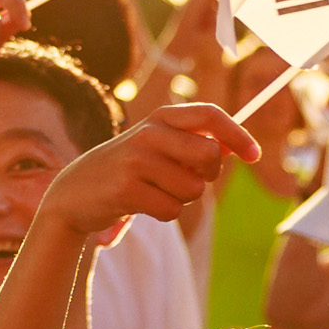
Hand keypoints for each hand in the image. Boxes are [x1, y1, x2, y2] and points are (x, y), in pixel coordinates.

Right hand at [45, 100, 254, 238]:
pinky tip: (142, 205)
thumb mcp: (155, 147)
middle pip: (210, 157)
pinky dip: (164, 213)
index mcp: (159, 117)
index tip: (254, 155)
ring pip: (193, 189)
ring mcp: (136, 160)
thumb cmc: (126, 170)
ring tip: (154, 192)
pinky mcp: (127, 189)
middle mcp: (148, 132)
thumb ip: (190, 144)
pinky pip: (172, 209)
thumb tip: (233, 148)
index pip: (210, 115)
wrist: (74, 194)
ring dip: (181, 199)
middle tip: (185, 181)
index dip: (238, 135)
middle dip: (206, 177)